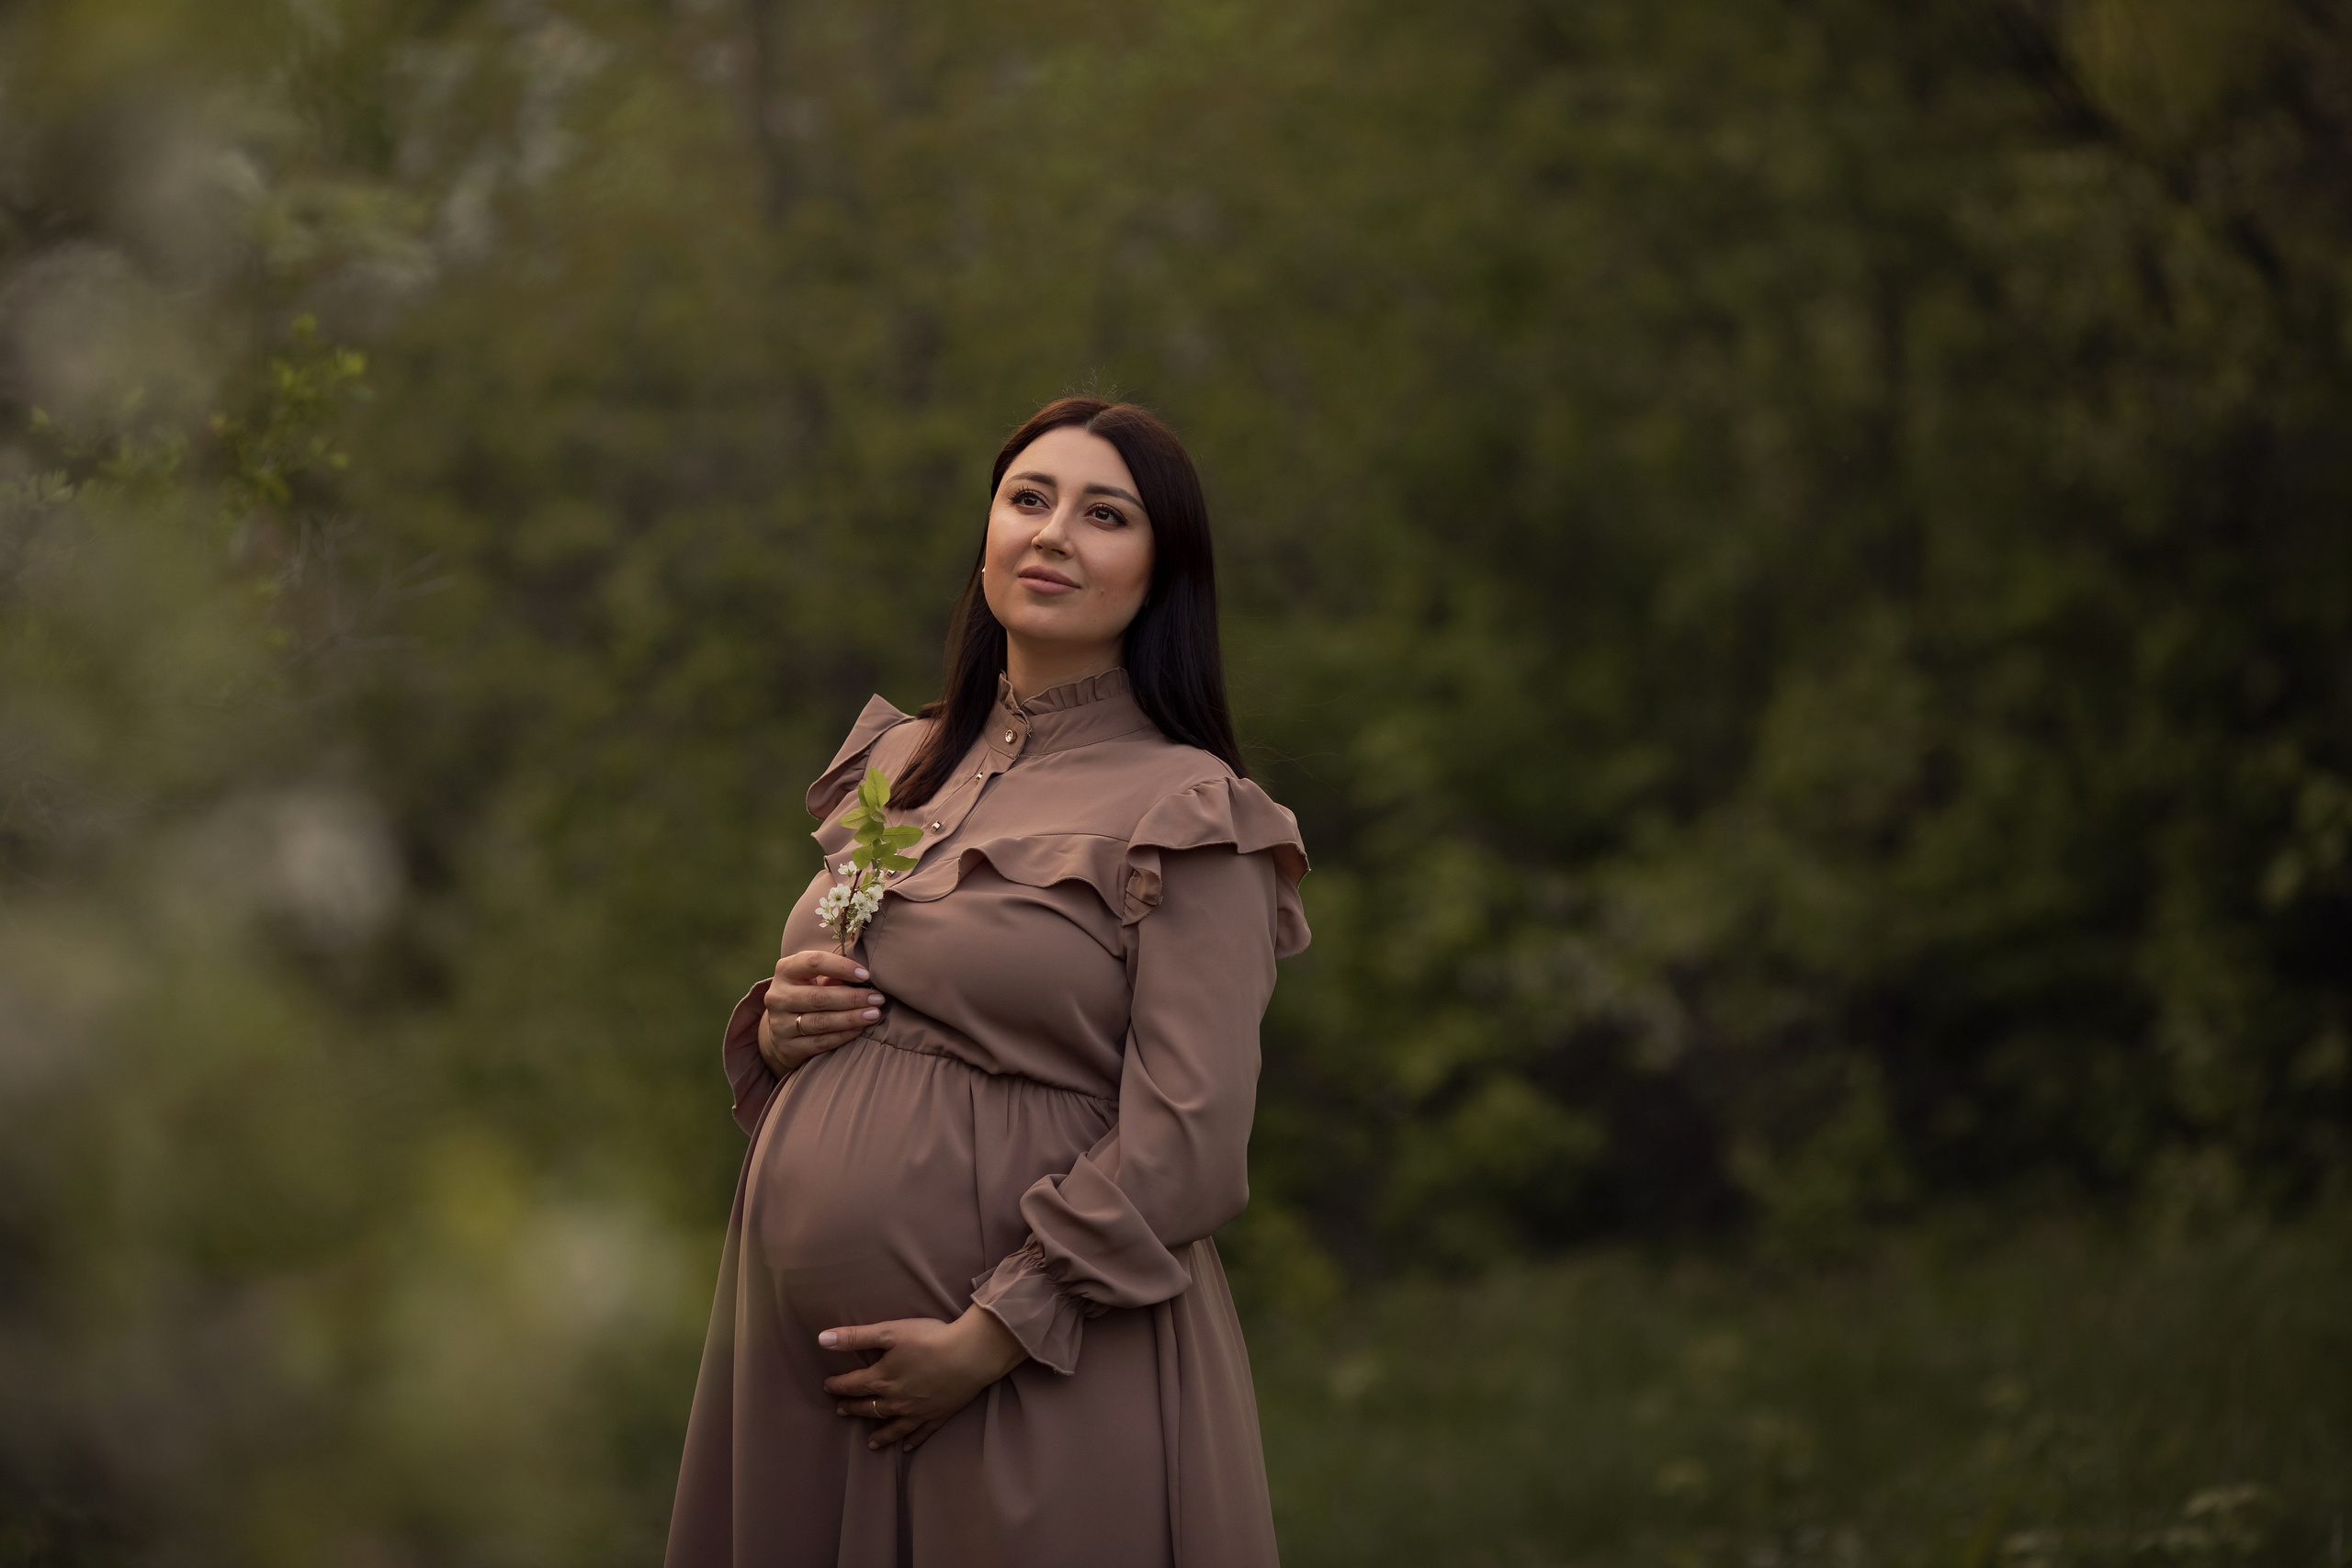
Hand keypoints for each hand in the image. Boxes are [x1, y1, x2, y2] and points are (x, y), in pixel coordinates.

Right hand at [757, 949, 885, 1077]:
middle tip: (877, 998)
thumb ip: (833, 976)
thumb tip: (865, 978)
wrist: (781, 1031)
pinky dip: (844, 1035)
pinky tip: (860, 1029)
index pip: (813, 962)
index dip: (842, 967)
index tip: (866, 975)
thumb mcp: (813, 980)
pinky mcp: (788, 1047)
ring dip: (852, 1018)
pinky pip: (821, 1042)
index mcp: (785, 971)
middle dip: (853, 998)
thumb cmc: (806, 995)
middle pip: (819, 997)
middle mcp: (778, 996)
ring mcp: (780, 1024)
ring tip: (874, 1014)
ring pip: (821, 1022)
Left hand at [819, 1307, 1027, 1451]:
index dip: (838, 1385)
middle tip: (842, 1410)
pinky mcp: (938, 1416)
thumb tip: (822, 1340)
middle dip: (853, 1408)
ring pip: (892, 1427)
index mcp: (882, 1379)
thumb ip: (855, 1337)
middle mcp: (896, 1400)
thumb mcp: (889, 1331)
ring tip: (870, 1442)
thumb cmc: (929, 1339)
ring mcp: (917, 1412)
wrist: (969, 1355)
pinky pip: (921, 1433)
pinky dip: (912, 1440)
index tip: (827, 1386)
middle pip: (869, 1407)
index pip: (853, 1384)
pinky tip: (907, 1446)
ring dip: (880, 1434)